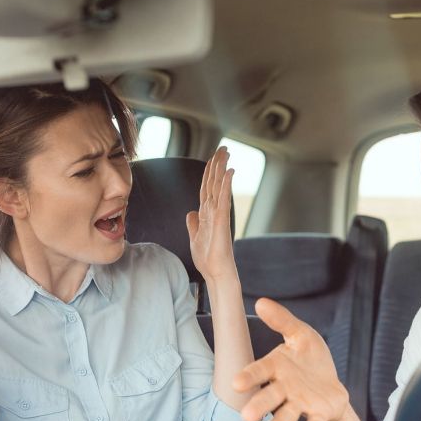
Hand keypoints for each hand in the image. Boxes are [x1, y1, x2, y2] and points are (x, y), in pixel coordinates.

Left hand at [186, 147, 234, 281]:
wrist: (215, 271)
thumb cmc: (208, 258)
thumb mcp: (195, 237)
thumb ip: (193, 223)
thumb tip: (191, 212)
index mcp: (207, 213)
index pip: (207, 187)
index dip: (209, 172)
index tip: (214, 158)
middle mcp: (214, 211)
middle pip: (214, 182)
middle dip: (217, 164)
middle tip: (223, 148)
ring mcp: (219, 214)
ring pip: (219, 186)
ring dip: (221, 168)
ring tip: (225, 152)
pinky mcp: (221, 220)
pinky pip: (224, 198)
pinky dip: (226, 184)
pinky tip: (229, 171)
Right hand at [233, 298, 349, 420]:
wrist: (330, 384)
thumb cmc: (310, 359)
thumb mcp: (300, 334)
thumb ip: (282, 321)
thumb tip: (261, 302)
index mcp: (277, 367)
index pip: (260, 370)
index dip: (248, 377)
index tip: (236, 383)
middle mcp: (285, 388)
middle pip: (270, 396)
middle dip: (259, 405)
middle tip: (247, 416)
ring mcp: (300, 402)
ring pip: (288, 412)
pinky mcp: (318, 413)